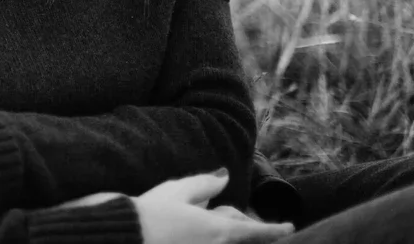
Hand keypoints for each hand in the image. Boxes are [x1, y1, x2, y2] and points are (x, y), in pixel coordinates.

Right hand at [134, 171, 294, 243]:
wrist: (125, 238)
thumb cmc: (149, 213)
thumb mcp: (176, 192)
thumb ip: (204, 184)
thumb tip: (223, 176)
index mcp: (217, 229)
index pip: (257, 231)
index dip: (276, 229)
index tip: (289, 227)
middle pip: (241, 237)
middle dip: (242, 228)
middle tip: (226, 214)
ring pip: (226, 242)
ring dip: (224, 234)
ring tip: (206, 224)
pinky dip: (208, 239)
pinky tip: (190, 234)